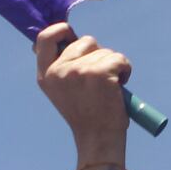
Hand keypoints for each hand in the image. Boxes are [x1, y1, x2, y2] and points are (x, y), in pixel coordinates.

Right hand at [36, 23, 131, 156]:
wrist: (98, 139)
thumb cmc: (86, 113)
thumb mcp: (63, 89)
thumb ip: (62, 65)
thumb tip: (67, 37)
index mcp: (46, 75)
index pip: (45, 37)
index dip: (61, 30)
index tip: (72, 35)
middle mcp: (59, 71)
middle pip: (85, 41)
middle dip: (97, 53)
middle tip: (99, 77)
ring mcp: (79, 70)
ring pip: (104, 51)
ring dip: (112, 64)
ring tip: (109, 87)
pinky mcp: (100, 72)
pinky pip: (118, 58)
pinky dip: (125, 69)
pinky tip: (120, 86)